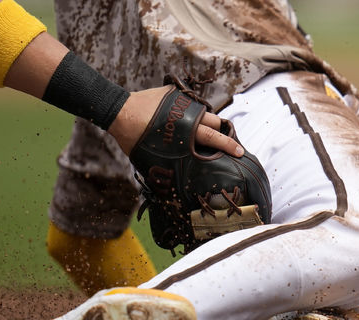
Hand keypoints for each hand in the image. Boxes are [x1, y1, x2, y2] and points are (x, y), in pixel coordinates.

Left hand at [109, 85, 243, 156]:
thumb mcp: (152, 158)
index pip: (214, 137)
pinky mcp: (173, 93)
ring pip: (203, 113)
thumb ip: (168, 166)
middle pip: (215, 122)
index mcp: (185, 130)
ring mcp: (181, 102)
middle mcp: (187, 114)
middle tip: (228, 143)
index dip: (229, 145)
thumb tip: (174, 188)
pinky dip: (190, 114)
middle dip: (223, 133)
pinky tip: (186, 122)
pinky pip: (188, 105)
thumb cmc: (133, 138)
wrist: (118, 111)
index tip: (240, 152)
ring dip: (206, 124)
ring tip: (206, 134)